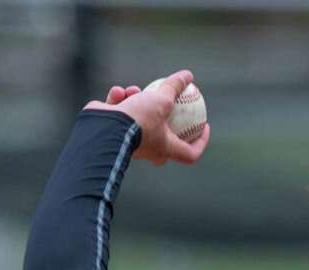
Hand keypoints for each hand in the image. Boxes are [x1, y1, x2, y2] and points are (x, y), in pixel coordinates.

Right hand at [83, 69, 209, 166]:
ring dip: (138, 100)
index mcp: (166, 149)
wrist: (104, 127)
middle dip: (167, 123)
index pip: (190, 153)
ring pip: (139, 119)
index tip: (204, 126)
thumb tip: (188, 75)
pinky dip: (120, 101)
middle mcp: (149, 150)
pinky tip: (118, 92)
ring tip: (135, 90)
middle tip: (170, 107)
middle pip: (164, 140)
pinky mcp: (113, 131)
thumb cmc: (139, 119)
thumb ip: (174, 87)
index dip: (201, 142)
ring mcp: (131, 141)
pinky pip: (120, 114)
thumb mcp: (161, 99)